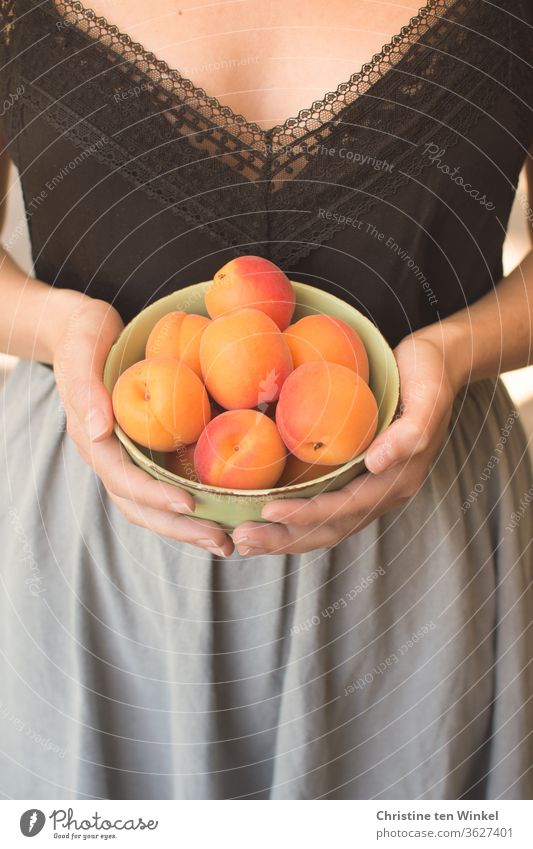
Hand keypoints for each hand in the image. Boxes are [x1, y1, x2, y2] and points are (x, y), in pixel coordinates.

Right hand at [51, 290, 232, 555]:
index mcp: (93, 441)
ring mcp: (125, 459)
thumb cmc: (84, 336)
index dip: (155, 496)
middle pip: (140, 508)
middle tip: (219, 541)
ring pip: (152, 508)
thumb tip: (98, 429)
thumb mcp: (82, 350)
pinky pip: (163, 488)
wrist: (82, 330)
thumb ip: (86, 388)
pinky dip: (188, 508)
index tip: (189, 504)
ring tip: (223, 541)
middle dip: (178, 529)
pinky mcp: (143, 454)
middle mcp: (109, 458)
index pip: (124, 480)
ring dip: (185, 529)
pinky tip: (219, 513)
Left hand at [231, 334, 458, 555]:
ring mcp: (372, 488)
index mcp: (399, 480)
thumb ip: (410, 434)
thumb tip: (377, 463)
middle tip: (241, 541)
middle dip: (286, 538)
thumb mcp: (428, 396)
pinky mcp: (359, 478)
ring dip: (285, 537)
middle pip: (331, 529)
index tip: (269, 510)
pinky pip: (325, 508)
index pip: (346, 509)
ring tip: (244, 540)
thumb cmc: (430, 373)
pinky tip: (266, 517)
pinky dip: (295, 519)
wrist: (439, 362)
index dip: (307, 514)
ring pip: (326, 526)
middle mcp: (384, 492)